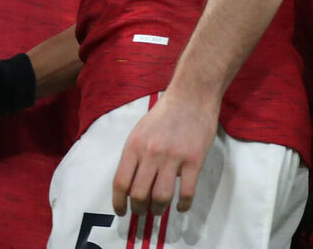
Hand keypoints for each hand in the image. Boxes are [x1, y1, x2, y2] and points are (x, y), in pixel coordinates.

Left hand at [112, 90, 217, 216]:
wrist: (190, 98)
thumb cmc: (163, 114)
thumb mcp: (140, 131)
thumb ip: (135, 155)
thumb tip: (131, 183)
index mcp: (133, 146)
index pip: (121, 181)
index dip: (118, 201)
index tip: (120, 212)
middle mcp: (150, 153)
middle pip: (139, 193)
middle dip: (138, 209)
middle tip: (141, 213)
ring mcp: (173, 158)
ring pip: (161, 196)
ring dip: (158, 210)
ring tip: (158, 211)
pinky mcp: (194, 161)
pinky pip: (186, 192)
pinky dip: (183, 205)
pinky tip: (181, 207)